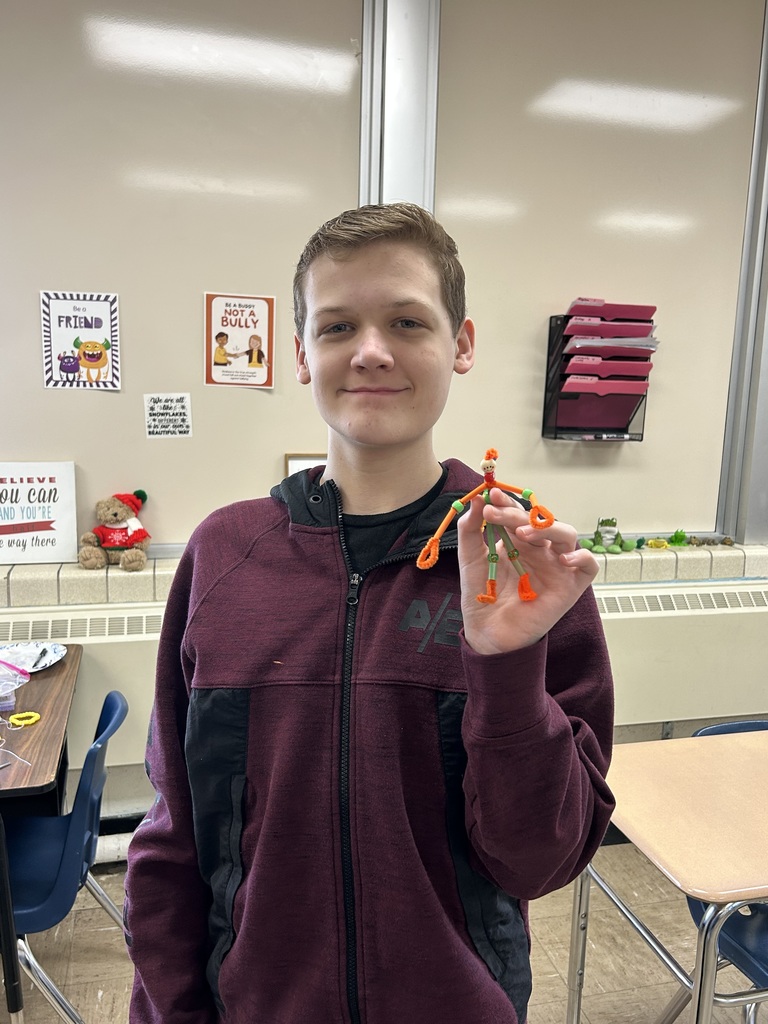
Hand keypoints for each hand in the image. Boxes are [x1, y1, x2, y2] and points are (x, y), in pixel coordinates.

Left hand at [457, 488, 598, 654]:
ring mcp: (557, 566)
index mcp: (519, 541)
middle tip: (496, 514)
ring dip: (547, 528)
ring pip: (566, 535)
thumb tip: (477, 501)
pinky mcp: (570, 586)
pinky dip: (581, 558)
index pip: (519, 515)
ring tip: (523, 533)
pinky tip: (562, 559)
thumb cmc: (482, 596)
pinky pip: (588, 566)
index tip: (492, 495)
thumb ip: (471, 530)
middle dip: (517, 515)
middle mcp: (541, 550)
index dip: (508, 503)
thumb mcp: (470, 559)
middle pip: (540, 522)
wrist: (488, 632)